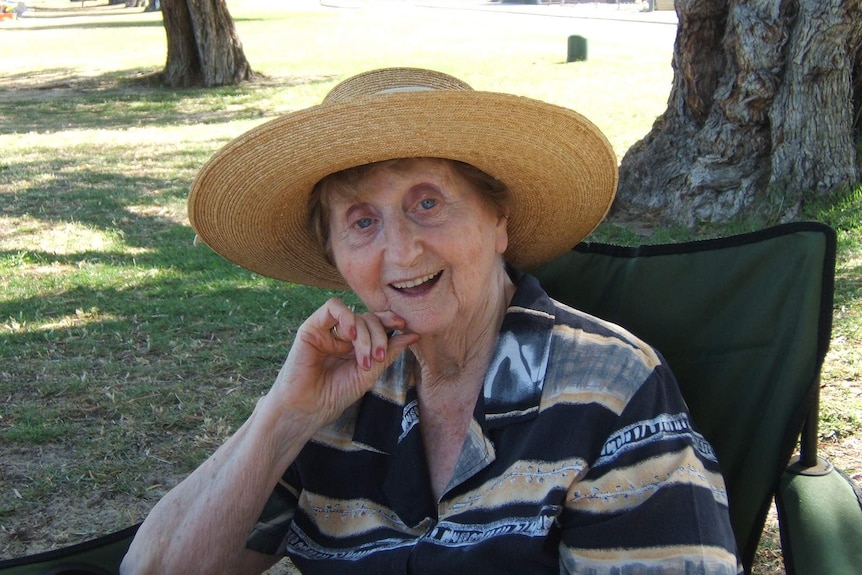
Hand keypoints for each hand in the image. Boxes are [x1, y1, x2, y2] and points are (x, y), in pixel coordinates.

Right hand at [266, 297, 419, 433]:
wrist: (307, 409)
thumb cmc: (335, 394)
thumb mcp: (369, 373)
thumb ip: (389, 352)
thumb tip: (414, 334)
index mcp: (356, 344)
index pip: (377, 323)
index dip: (392, 321)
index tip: (406, 327)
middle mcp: (342, 334)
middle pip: (369, 319)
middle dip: (380, 336)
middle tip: (378, 358)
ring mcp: (328, 329)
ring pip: (355, 315)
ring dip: (365, 334)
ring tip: (364, 358)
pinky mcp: (311, 327)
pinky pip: (332, 308)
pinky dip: (347, 317)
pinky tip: (349, 336)